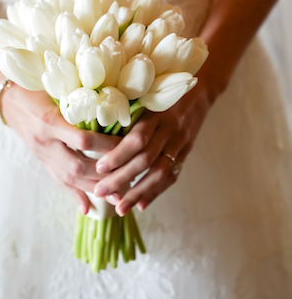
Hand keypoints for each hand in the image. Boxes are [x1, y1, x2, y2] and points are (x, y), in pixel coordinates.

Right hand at [1, 83, 120, 214]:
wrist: (8, 99)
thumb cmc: (35, 86)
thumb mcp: (56, 88)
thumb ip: (79, 97)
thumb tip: (112, 98)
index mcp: (49, 121)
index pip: (83, 140)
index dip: (107, 144)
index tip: (128, 143)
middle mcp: (44, 142)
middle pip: (77, 166)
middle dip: (104, 173)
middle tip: (130, 175)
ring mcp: (41, 155)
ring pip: (69, 178)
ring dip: (94, 189)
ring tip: (118, 197)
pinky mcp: (42, 161)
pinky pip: (58, 181)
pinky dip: (74, 195)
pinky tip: (88, 208)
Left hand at [92, 82, 211, 215]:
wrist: (200, 90)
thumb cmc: (164, 90)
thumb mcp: (147, 95)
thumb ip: (129, 111)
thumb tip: (98, 129)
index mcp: (156, 114)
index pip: (137, 139)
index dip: (118, 154)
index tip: (99, 167)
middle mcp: (170, 130)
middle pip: (145, 160)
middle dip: (122, 178)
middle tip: (100, 191)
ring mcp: (180, 142)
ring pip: (159, 173)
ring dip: (139, 193)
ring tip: (120, 208)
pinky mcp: (186, 152)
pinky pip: (172, 176)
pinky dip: (156, 192)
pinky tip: (142, 205)